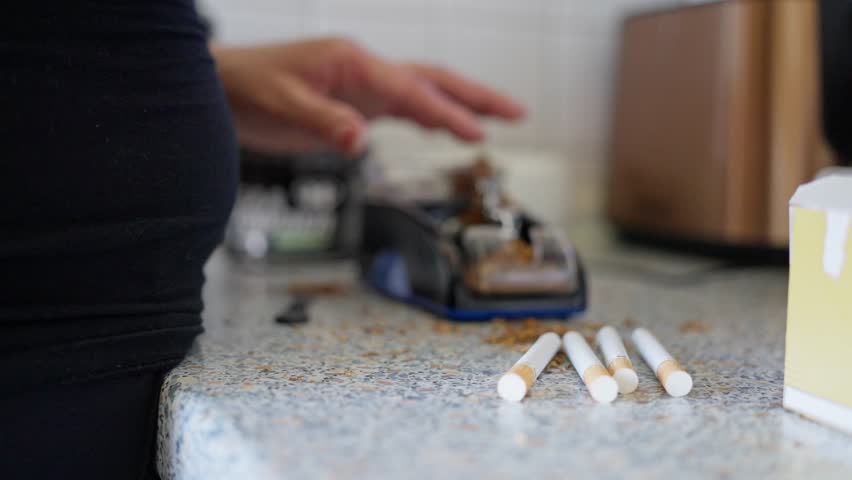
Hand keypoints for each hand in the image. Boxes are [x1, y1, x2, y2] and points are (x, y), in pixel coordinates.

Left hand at [211, 38, 524, 154]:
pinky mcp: (355, 103)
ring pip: (422, 92)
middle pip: (431, 79)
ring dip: (459, 106)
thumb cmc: (247, 89)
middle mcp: (364, 70)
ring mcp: (362, 85)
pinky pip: (402, 107)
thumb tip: (361, 141)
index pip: (411, 90)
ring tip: (497, 120)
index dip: (446, 113)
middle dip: (475, 96)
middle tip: (517, 111)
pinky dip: (430, 116)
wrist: (222, 87)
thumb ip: (323, 123)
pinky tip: (444, 127)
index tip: (477, 134)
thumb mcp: (281, 107)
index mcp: (352, 63)